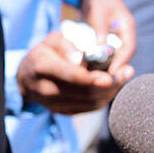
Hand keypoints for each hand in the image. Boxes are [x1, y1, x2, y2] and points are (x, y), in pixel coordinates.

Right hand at [17, 30, 132, 114]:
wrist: (27, 79)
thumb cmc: (44, 53)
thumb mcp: (50, 40)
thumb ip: (65, 45)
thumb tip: (80, 58)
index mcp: (42, 67)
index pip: (70, 76)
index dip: (92, 78)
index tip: (110, 76)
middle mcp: (47, 90)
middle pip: (85, 93)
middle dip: (110, 84)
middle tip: (127, 71)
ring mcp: (55, 105)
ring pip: (91, 103)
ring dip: (111, 91)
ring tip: (124, 76)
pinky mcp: (64, 112)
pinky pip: (90, 108)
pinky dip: (105, 97)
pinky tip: (114, 85)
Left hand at [79, 0, 136, 75]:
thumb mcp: (97, 11)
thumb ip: (100, 29)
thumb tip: (102, 49)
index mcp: (127, 25)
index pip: (129, 48)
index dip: (122, 62)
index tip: (112, 74)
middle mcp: (125, 32)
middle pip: (124, 54)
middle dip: (115, 67)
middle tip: (103, 79)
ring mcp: (117, 35)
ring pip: (116, 54)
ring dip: (108, 65)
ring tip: (97, 76)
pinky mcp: (108, 37)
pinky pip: (108, 51)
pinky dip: (102, 59)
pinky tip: (92, 67)